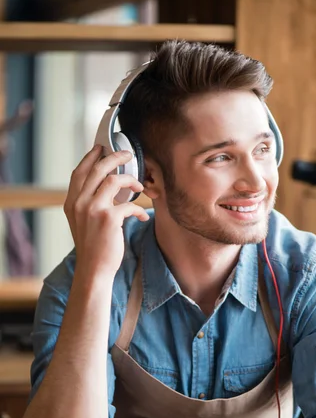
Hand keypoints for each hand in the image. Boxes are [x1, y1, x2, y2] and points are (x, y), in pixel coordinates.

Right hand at [64, 145, 149, 278]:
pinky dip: (139, 210)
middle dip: (115, 157)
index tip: (102, 148)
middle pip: (98, 169)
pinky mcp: (109, 219)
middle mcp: (80, 203)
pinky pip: (129, 205)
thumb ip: (87, 202)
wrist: (93, 269)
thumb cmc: (92, 247)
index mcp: (71, 202)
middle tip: (128, 155)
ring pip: (115, 180)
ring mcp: (93, 210)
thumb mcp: (82, 221)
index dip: (91, 157)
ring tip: (139, 186)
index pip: (79, 171)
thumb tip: (105, 184)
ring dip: (131, 180)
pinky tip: (142, 216)